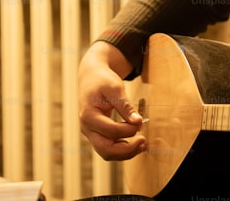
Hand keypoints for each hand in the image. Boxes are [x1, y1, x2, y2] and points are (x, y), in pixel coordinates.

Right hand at [78, 41, 145, 160]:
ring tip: (142, 144)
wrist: (91, 77)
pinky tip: (134, 142)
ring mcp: (90, 133)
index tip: (140, 122)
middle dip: (126, 150)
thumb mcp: (115, 88)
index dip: (128, 130)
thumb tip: (138, 122)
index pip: (110, 131)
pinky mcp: (96, 134)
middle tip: (143, 141)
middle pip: (106, 150)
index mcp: (88, 115)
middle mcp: (86, 128)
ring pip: (106, 153)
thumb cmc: (102, 80)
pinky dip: (121, 149)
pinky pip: (108, 148)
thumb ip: (126, 106)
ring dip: (125, 152)